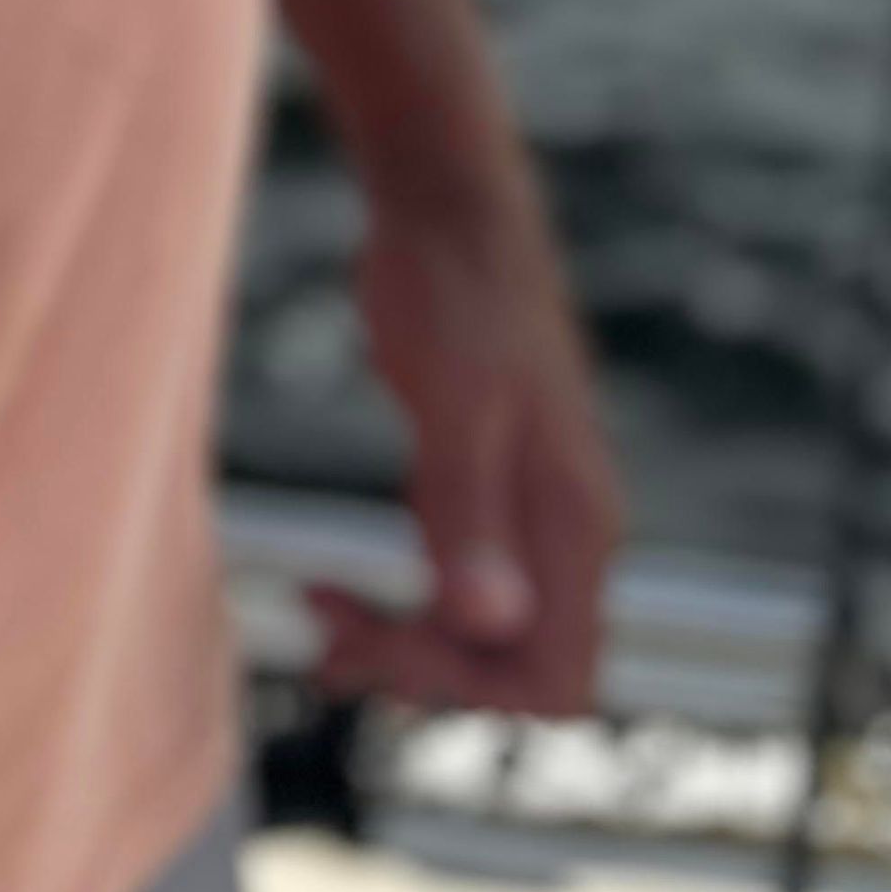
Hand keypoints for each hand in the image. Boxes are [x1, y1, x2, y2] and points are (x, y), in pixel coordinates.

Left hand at [308, 174, 623, 714]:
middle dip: (424, 669)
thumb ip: (469, 511)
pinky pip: (458, 586)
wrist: (447, 205)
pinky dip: (403, 607)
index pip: (556, 681)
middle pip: (516, 670)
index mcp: (572, 526)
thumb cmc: (452, 291)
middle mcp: (564, 533)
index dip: (468, 686)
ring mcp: (527, 512)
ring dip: (406, 648)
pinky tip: (337, 594)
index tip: (380, 633)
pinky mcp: (486, 487)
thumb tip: (488, 622)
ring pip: (485, 635)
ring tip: (318, 630)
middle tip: (325, 633)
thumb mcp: (452, 400)